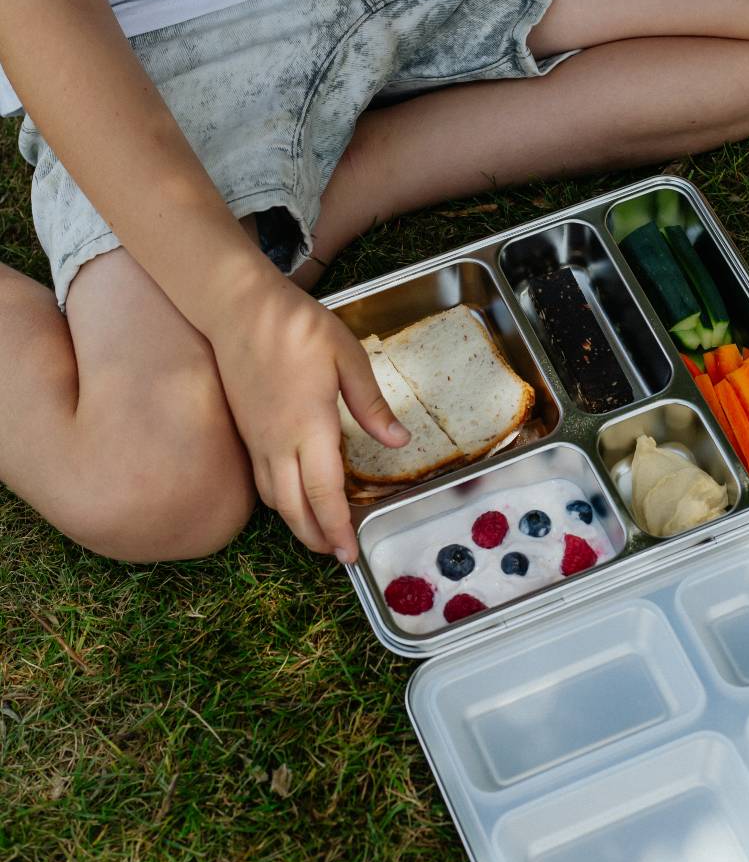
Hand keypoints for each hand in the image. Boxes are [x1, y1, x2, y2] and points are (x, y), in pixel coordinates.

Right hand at [210, 275, 408, 560]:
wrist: (236, 306)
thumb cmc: (296, 326)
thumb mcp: (347, 357)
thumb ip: (372, 404)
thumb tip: (399, 441)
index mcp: (310, 427)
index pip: (324, 494)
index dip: (337, 528)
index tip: (349, 554)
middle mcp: (279, 442)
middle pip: (295, 508)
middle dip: (316, 538)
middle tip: (338, 555)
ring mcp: (257, 439)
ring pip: (274, 499)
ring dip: (297, 523)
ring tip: (319, 535)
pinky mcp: (245, 431)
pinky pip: (261, 480)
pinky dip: (279, 501)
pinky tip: (292, 500)